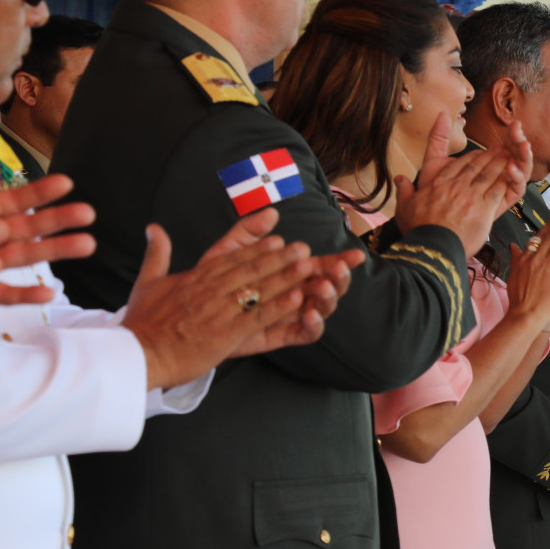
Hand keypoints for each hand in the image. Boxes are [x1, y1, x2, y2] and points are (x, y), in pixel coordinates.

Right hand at [121, 215, 331, 388]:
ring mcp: (220, 311)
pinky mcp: (226, 333)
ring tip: (308, 266)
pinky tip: (299, 298)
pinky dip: (279, 306)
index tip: (278, 240)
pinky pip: (258, 317)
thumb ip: (157, 253)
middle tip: (302, 248)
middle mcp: (210, 290)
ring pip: (258, 290)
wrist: (137, 354)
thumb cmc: (143, 322)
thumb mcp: (147, 281)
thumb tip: (154, 227)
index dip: (257, 249)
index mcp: (195, 278)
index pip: (231, 259)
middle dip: (279, 258)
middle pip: (250, 270)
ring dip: (285, 276)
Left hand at [200, 211, 363, 355]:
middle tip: (338, 269)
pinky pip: (304, 334)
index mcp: (293, 273)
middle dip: (338, 278)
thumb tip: (272, 213)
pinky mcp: (282, 335)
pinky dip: (312, 325)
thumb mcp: (231, 251)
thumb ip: (250, 231)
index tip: (356, 255)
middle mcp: (298, 293)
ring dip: (328, 298)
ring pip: (322, 309)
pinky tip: (310, 313)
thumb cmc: (215, 281)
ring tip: (323, 287)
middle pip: (329, 287)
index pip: (322, 265)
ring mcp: (292, 315)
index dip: (341, 260)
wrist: (194, 314)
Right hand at [394, 113, 524, 255]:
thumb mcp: (405, 208)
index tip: (477, 153)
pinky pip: (497, 191)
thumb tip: (399, 178)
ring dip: (499, 164)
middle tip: (498, 149)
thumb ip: (404, 191)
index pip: (457, 166)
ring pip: (488, 175)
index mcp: (439, 184)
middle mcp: (456, 186)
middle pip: (475, 166)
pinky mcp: (484, 209)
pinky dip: (505, 181)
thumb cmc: (419, 230)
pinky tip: (512, 176)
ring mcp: (471, 196)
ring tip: (508, 157)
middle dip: (488, 156)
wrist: (433, 245)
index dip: (469, 158)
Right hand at [505, 204, 549, 325]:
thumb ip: (515, 258)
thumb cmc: (519, 299)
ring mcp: (544, 262)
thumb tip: (513, 245)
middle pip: (547, 233)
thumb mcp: (513, 275)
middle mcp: (534, 256)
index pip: (538, 237)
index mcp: (525, 257)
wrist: (524, 314)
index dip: (547, 223)